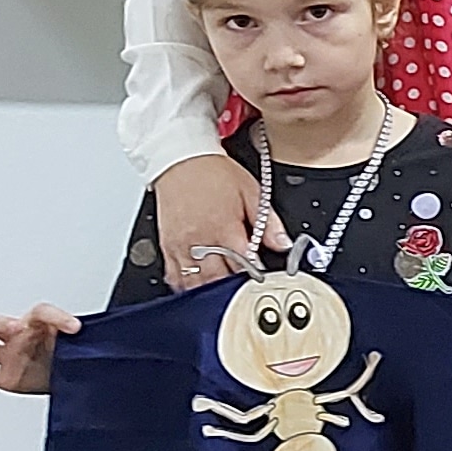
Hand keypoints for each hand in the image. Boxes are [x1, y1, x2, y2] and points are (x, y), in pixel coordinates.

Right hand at [0, 304, 80, 395]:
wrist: (65, 377)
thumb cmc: (68, 354)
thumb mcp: (82, 342)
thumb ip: (89, 336)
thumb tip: (107, 332)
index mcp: (38, 324)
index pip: (42, 312)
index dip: (57, 317)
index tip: (75, 327)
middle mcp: (18, 337)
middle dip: (1, 324)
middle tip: (16, 329)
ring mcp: (7, 356)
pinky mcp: (1, 377)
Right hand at [152, 152, 281, 288]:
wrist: (181, 160)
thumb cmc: (215, 174)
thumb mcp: (253, 192)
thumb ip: (269, 223)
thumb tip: (284, 244)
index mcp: (224, 228)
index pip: (244, 265)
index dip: (256, 275)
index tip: (263, 278)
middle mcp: (201, 240)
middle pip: (219, 278)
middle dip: (235, 286)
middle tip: (246, 288)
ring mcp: (181, 245)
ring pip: (196, 282)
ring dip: (212, 289)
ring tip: (225, 290)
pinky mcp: (167, 246)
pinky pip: (175, 275)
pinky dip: (187, 285)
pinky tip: (199, 285)